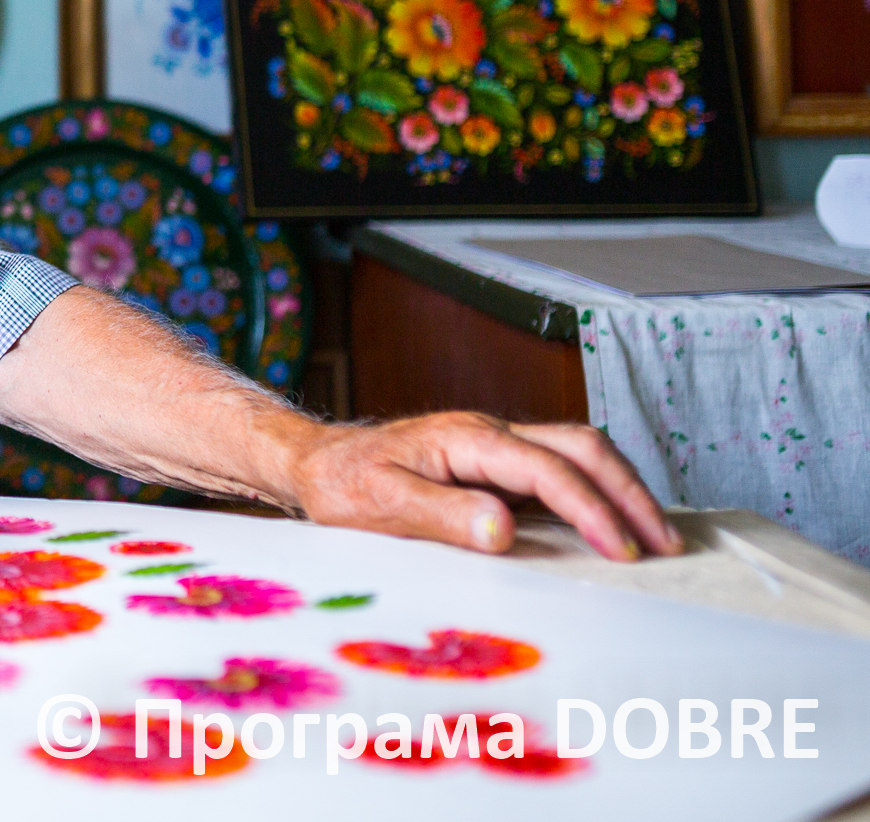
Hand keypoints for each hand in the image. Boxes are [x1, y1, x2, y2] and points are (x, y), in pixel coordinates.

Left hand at [283, 411, 682, 562]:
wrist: (318, 463)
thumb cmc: (345, 485)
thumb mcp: (381, 505)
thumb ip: (442, 517)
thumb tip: (503, 530)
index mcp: (466, 438)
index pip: (547, 468)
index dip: (591, 509)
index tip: (623, 552)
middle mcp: (490, 432)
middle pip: (581, 446)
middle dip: (630, 492)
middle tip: (666, 546)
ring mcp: (497, 444)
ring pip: (580, 451)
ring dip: (622, 489)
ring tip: (656, 538)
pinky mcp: (498, 463)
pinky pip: (562, 469)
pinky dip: (599, 492)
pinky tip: (615, 525)